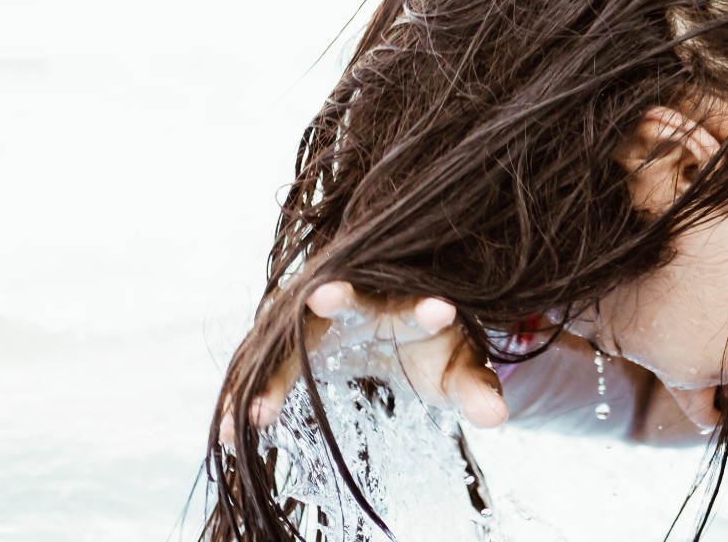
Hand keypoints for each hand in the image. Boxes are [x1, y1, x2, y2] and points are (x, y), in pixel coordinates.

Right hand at [218, 282, 507, 445]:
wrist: (394, 328)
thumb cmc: (433, 349)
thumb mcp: (459, 371)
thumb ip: (477, 390)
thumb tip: (498, 417)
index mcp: (404, 303)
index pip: (415, 302)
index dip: (426, 309)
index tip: (440, 312)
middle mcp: (357, 300)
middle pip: (343, 294)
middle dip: (336, 297)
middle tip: (323, 298)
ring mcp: (316, 318)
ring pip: (290, 336)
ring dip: (269, 375)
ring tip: (251, 417)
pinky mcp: (289, 340)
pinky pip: (266, 367)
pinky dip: (248, 398)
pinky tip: (229, 434)